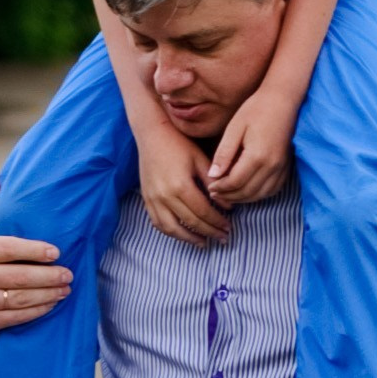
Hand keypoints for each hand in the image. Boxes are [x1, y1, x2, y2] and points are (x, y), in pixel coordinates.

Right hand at [0, 181, 74, 342]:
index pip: (6, 248)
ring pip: (19, 299)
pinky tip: (51, 303)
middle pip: (17, 277)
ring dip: (47, 294)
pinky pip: (16, 317)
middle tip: (69, 273)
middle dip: (47, 276)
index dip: (32, 250)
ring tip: (66, 289)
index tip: (56, 252)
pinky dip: (37, 311)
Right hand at [138, 117, 231, 246]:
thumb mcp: (200, 160)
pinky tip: (183, 233)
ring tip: (204, 243)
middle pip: (190, 223)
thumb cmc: (179, 144)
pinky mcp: (146, 199)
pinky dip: (171, 232)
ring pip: (172, 229)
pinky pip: (158, 223)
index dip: (218, 222)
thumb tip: (228, 206)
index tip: (229, 227)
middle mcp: (165, 196)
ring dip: (189, 239)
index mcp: (181, 186)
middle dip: (209, 233)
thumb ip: (213, 184)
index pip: (203, 212)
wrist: (152, 134)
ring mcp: (153, 199)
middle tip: (223, 238)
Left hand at [206, 85, 296, 209]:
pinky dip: (258, 194)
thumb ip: (223, 153)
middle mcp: (271, 166)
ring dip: (243, 198)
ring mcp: (281, 167)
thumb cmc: (255, 110)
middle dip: (229, 196)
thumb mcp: (234, 128)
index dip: (221, 188)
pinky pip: (272, 189)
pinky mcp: (286, 167)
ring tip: (228, 195)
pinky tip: (247, 190)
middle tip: (215, 194)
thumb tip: (212, 175)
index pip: (235, 182)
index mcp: (257, 156)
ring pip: (260, 194)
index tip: (209, 188)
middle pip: (247, 192)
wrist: (282, 100)